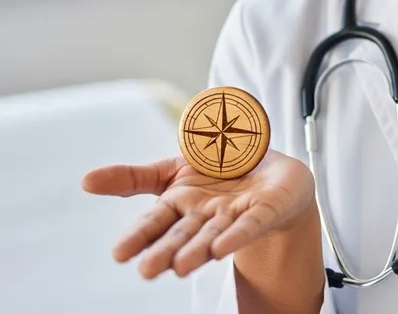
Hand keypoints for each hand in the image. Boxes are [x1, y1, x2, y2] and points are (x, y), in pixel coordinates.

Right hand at [81, 151, 315, 279]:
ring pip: (213, 235)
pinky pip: (250, 224)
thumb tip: (85, 181)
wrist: (271, 171)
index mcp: (180, 204)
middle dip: (166, 252)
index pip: (155, 222)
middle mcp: (204, 216)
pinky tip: (223, 246)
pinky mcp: (263, 212)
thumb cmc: (218, 173)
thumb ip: (134, 178)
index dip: (140, 236)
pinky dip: (237, 235)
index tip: (119, 254)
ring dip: (198, 251)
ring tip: (180, 267)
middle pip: (182, 235)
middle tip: (147, 271)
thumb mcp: (174, 168)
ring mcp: (233, 216)